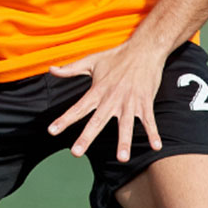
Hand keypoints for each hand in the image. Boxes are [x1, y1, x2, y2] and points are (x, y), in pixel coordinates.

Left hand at [47, 42, 167, 160]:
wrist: (143, 49)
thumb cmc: (116, 56)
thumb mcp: (91, 61)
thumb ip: (71, 69)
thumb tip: (51, 70)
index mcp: (97, 91)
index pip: (78, 108)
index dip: (64, 120)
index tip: (52, 131)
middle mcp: (112, 98)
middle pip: (97, 121)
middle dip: (87, 137)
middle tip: (76, 153)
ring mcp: (129, 101)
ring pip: (125, 125)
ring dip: (124, 141)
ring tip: (122, 158)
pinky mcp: (145, 102)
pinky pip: (149, 120)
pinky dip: (153, 133)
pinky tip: (156, 146)